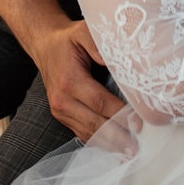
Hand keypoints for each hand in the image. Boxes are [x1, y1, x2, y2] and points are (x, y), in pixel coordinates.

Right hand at [0, 0, 135, 153]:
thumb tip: (119, 60)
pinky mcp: (61, 116)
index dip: (119, 114)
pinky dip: (98, 143)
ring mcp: (60, 111)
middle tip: (136, 147)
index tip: (138, 121)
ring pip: (88, 133)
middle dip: (117, 137)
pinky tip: (113, 149)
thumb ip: (98, 44)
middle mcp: (62, 100)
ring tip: (129, 152)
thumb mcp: (82, 32)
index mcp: (70, 80)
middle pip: (94, 124)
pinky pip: (81, 133)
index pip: (99, 102)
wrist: (45, 46)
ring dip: (109, 145)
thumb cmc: (68, 39)